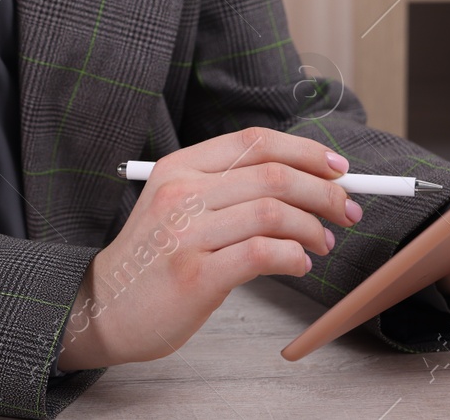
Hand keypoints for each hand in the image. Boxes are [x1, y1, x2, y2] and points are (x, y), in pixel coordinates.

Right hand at [55, 127, 357, 370]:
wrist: (104, 307)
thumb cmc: (152, 259)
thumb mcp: (176, 205)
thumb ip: (225, 187)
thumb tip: (300, 180)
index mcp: (179, 166)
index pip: (255, 142)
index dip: (306, 151)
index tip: (338, 169)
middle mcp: (181, 192)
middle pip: (272, 174)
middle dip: (323, 191)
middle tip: (346, 211)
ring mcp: (186, 233)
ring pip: (272, 211)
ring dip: (312, 228)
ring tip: (322, 244)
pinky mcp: (195, 275)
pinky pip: (261, 254)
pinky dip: (293, 257)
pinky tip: (299, 265)